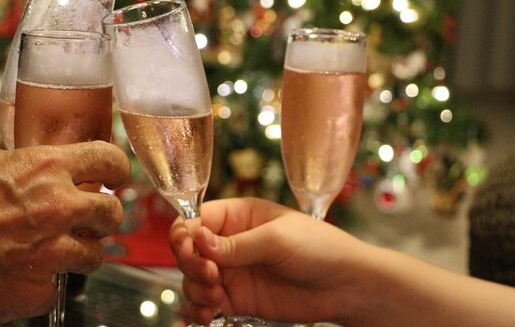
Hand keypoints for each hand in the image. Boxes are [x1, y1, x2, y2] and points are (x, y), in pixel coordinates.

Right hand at [0, 140, 129, 321]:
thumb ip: (36, 168)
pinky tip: (24, 273)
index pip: (110, 160)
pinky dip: (47, 282)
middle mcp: (59, 207)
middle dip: (104, 216)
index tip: (116, 177)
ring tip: (53, 251)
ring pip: (95, 255)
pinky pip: (60, 286)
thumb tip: (58, 171)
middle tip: (90, 220)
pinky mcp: (39, 289)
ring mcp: (53, 252)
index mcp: (48, 168)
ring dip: (80, 252)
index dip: (118, 169)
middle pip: (113, 213)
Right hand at [170, 198, 365, 324]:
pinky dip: (200, 310)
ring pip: (192, 278)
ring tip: (217, 297)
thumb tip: (198, 240)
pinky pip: (206, 303)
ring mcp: (232, 271)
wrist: (345, 286)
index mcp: (238, 216)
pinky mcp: (237, 298)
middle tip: (212, 275)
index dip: (185, 234)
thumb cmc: (319, 247)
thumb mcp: (277, 239)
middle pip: (188, 250)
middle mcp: (229, 242)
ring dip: (196, 288)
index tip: (189, 249)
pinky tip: (209, 314)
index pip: (195, 219)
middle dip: (191, 264)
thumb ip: (236, 244)